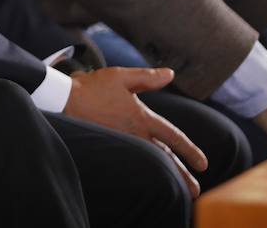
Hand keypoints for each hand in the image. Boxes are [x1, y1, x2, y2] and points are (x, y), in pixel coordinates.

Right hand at [65, 67, 207, 198]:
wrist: (64, 102)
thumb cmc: (92, 87)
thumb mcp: (120, 77)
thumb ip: (147, 77)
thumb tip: (170, 74)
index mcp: (141, 118)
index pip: (172, 137)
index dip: (190, 150)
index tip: (203, 164)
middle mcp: (135, 134)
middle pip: (165, 158)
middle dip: (182, 175)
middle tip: (195, 191)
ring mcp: (124, 142)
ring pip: (151, 162)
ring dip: (168, 176)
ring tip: (179, 189)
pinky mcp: (113, 145)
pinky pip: (136, 161)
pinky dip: (148, 170)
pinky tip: (151, 176)